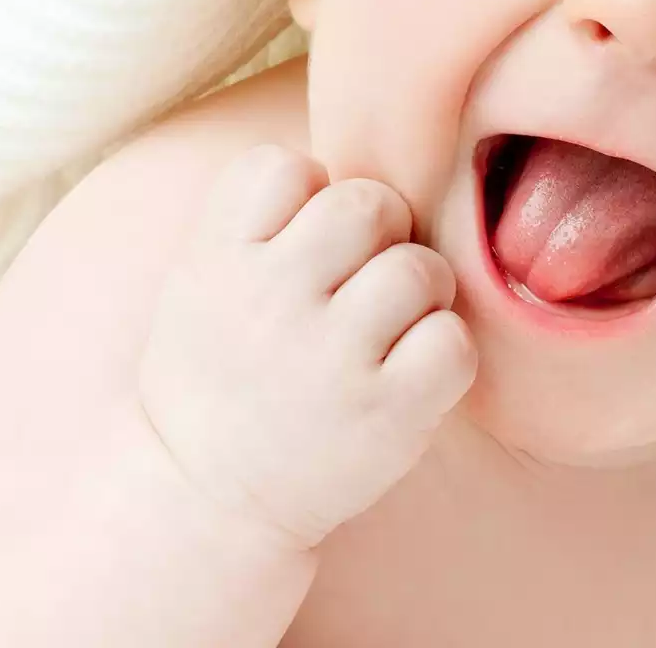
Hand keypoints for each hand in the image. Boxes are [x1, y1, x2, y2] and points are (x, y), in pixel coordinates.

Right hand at [138, 144, 478, 550]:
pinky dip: (445, 355)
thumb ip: (261, 219)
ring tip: (386, 331)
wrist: (201, 499)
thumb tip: (355, 157)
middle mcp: (270, 298)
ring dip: (419, 292)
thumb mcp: (202, 279)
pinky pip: (454, 341)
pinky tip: (410, 375)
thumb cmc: (220, 373)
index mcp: (216, 258)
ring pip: (420, 266)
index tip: (299, 241)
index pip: (285, 164)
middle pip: (368, 203)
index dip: (308, 193)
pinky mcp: (385, 413)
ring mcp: (330, 357)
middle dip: (380, 234)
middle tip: (360, 283)